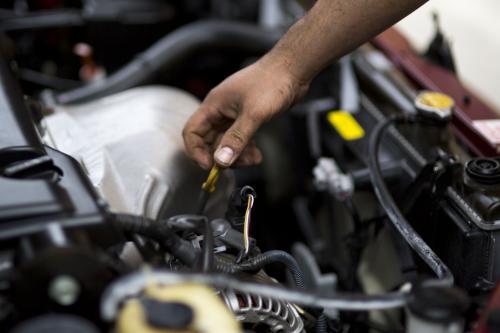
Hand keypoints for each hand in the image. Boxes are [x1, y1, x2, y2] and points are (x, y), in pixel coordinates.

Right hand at [183, 57, 308, 168]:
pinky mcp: (246, 118)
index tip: (209, 166)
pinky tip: (257, 154)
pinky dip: (246, 149)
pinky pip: (239, 139)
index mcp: (214, 106)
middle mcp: (220, 111)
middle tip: (236, 164)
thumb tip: (221, 161)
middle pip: (208, 141)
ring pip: (225, 142)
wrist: (292, 70)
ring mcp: (233, 115)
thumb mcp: (253, 114)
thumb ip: (236, 138)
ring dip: (236, 155)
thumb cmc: (271, 83)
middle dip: (220, 156)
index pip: (192, 131)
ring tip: (252, 159)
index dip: (196, 151)